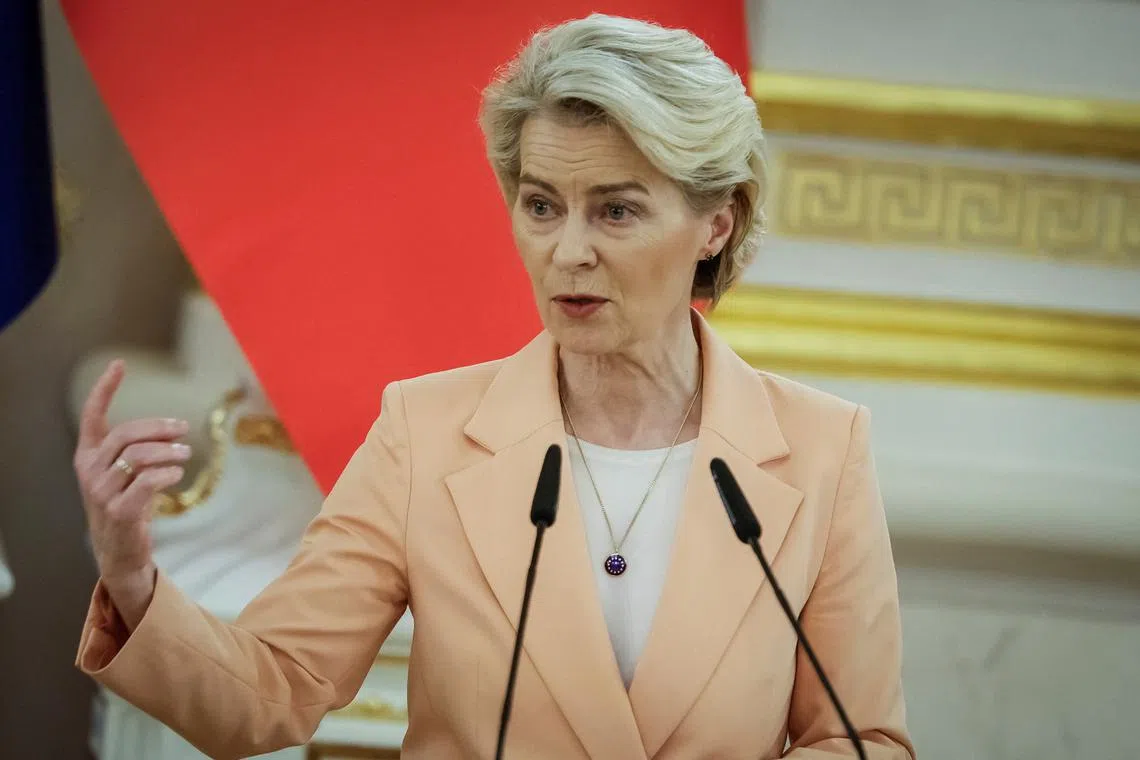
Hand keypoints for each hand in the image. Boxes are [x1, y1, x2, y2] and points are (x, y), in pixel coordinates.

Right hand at [73, 359, 191, 627]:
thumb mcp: (126, 473)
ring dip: (169, 450)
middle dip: (159, 427)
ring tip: (186, 452)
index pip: (92, 415)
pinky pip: (147, 482)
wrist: (120, 550)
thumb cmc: (127, 503)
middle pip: (126, 434)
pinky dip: (167, 473)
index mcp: (88, 455)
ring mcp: (101, 492)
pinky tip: (177, 473)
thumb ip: (137, 449)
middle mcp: (89, 471)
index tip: (119, 364)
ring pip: (139, 456)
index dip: (104, 388)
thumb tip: (172, 427)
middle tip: (184, 429)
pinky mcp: (119, 511)